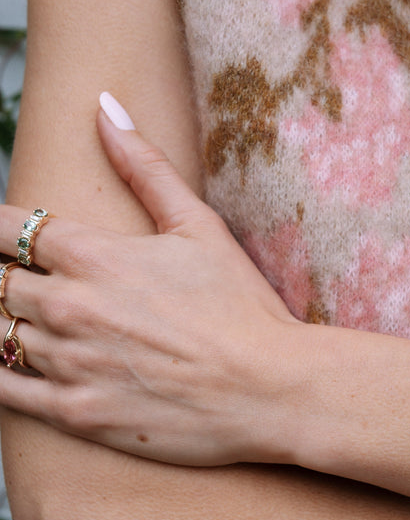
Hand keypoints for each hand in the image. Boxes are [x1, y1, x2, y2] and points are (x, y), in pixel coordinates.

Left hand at [0, 97, 300, 464]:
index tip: (0, 235)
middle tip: (12, 286)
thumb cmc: (243, 308)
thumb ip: (144, 166)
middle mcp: (70, 306)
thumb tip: (104, 106)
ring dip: (0, 325)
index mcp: (92, 254)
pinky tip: (5, 367)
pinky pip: (7, 393)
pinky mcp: (78, 414)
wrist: (271, 390)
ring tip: (14, 322)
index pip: (6, 228)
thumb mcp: (199, 226)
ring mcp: (70, 362)